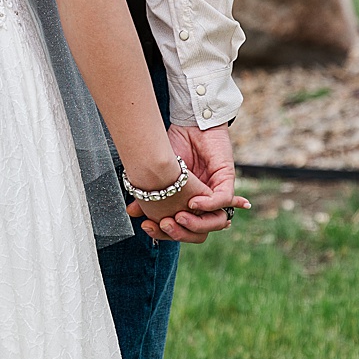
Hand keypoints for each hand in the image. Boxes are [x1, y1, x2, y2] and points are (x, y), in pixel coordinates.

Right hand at [131, 122, 249, 242]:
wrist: (187, 124)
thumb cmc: (170, 148)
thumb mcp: (157, 175)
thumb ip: (147, 195)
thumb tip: (132, 212)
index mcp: (186, 205)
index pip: (181, 231)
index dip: (165, 234)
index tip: (147, 226)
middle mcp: (204, 203)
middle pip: (199, 233)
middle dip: (180, 233)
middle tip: (164, 224)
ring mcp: (217, 192)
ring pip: (216, 221)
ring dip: (196, 223)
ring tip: (177, 217)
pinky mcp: (227, 179)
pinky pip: (223, 200)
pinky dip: (209, 205)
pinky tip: (193, 203)